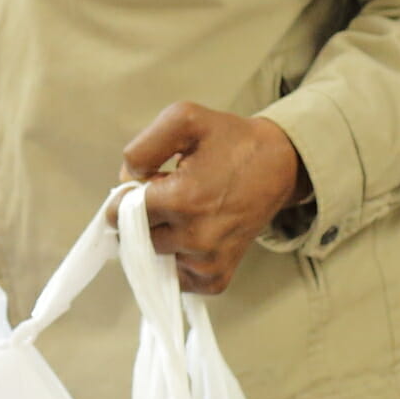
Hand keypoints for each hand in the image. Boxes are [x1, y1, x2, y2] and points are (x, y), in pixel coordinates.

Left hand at [119, 103, 307, 294]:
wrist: (279, 164)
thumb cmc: (230, 140)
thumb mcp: (184, 119)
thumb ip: (142, 147)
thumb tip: (125, 181)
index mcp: (182, 200)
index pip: (120, 214)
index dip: (125, 198)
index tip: (145, 185)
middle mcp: (195, 238)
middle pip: (136, 237)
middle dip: (142, 217)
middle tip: (168, 195)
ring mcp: (207, 262)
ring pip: (155, 258)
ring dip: (159, 238)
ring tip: (184, 213)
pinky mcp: (217, 277)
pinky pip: (178, 279)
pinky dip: (177, 260)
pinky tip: (191, 235)